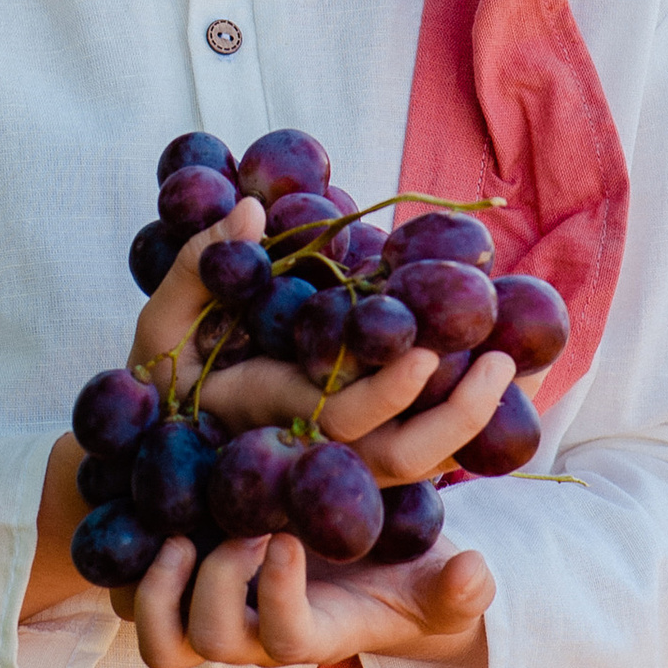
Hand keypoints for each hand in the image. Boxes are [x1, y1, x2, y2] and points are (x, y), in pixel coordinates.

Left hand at [118, 525, 493, 667]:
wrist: (366, 578)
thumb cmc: (406, 579)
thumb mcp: (442, 584)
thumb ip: (462, 588)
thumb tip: (476, 572)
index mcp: (317, 634)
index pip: (287, 640)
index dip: (279, 596)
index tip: (289, 537)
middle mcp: (258, 635)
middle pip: (211, 640)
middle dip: (218, 581)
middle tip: (240, 523)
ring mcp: (218, 616)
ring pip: (162, 637)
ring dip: (159, 585)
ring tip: (180, 528)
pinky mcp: (188, 589)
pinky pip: (137, 602)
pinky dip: (134, 564)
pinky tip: (158, 509)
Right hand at [132, 197, 517, 484]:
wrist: (157, 441)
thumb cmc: (157, 379)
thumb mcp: (160, 321)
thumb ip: (199, 264)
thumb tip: (250, 208)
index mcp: (271, 416)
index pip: (344, 419)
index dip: (388, 392)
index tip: (424, 348)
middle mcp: (315, 444)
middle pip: (401, 456)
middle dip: (459, 416)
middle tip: (502, 357)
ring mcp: (338, 451)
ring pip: (419, 459)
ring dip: (472, 418)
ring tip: (511, 358)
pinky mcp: (353, 441)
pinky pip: (415, 441)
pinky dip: (458, 413)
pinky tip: (492, 368)